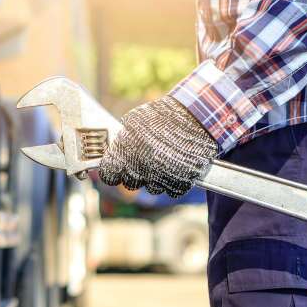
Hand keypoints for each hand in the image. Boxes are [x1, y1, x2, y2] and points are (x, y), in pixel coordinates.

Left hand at [99, 96, 217, 197]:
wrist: (198, 116)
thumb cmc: (164, 116)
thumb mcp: (136, 122)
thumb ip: (122, 141)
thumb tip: (111, 154)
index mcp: (126, 150)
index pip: (109, 174)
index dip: (112, 173)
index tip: (115, 170)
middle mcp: (142, 166)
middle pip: (131, 183)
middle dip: (136, 174)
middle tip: (144, 162)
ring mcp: (162, 176)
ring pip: (152, 188)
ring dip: (156, 178)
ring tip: (164, 160)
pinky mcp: (181, 183)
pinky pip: (172, 190)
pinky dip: (174, 181)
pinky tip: (177, 166)